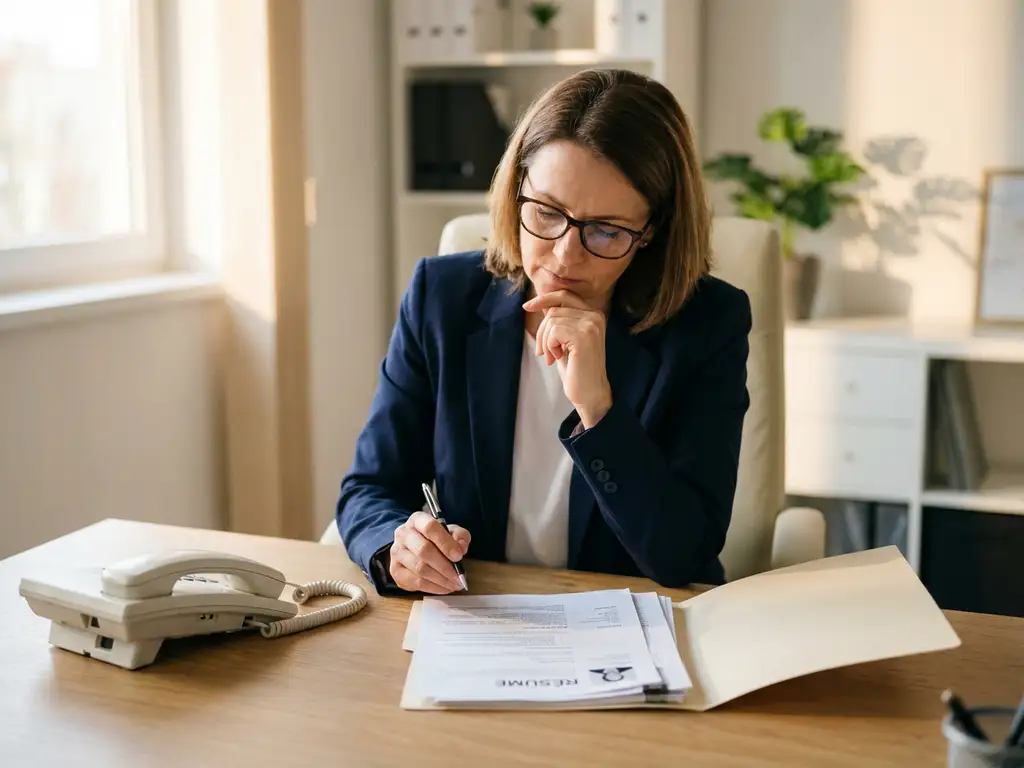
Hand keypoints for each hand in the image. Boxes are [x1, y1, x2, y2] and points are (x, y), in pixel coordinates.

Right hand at [389, 511, 470, 593]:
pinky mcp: (395, 570)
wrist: (413, 547)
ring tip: (454, 585)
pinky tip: (444, 588)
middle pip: (423, 550)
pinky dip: (433, 587)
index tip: (459, 556)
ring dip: (440, 579)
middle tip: (459, 577)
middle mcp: (403, 534)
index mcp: (417, 520)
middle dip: (444, 566)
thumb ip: (459, 536)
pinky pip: (415, 582)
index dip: (445, 542)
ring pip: (419, 568)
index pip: (430, 528)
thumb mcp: (450, 531)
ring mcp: (397, 553)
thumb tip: (461, 548)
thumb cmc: (435, 538)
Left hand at [523, 290, 612, 427]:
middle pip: (553, 310)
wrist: (589, 393)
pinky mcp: (583, 336)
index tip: (526, 306)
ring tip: (552, 357)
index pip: (564, 296)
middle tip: (544, 352)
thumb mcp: (564, 340)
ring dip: (545, 341)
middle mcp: (595, 316)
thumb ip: (558, 321)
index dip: (543, 299)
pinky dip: (550, 345)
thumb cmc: (576, 368)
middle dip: (542, 331)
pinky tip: (557, 358)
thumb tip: (541, 304)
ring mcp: (591, 325)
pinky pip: (553, 331)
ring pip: (551, 320)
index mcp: (594, 314)